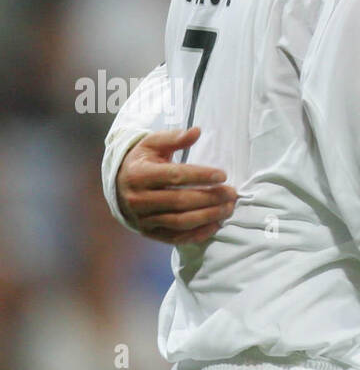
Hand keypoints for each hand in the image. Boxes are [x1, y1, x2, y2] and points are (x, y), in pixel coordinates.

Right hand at [116, 128, 236, 244]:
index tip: (223, 175)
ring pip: (180, 221)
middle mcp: (138, 199)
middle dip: (210, 198)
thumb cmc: (142, 162)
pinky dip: (198, 234)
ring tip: (228, 208)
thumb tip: (197, 131)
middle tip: (232, 193)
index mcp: (139, 174)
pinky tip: (216, 224)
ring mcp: (143, 219)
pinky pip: (176, 237)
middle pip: (180, 201)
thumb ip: (174, 138)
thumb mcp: (152, 144)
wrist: (117, 187)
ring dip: (208, 217)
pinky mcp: (150, 233)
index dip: (201, 176)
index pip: (175, 176)